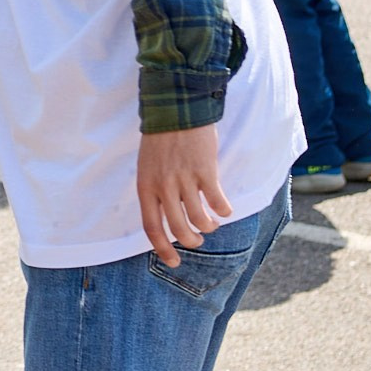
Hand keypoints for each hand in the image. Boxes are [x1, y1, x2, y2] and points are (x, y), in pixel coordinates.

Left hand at [137, 124, 232, 266]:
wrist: (176, 109)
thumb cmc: (160, 138)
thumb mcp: (148, 166)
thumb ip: (156, 190)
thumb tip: (168, 217)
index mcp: (146, 186)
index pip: (152, 227)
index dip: (162, 248)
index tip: (174, 262)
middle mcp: (164, 186)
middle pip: (179, 228)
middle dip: (191, 241)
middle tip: (197, 239)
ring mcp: (185, 179)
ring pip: (199, 219)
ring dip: (208, 226)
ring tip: (211, 222)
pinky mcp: (206, 171)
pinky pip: (217, 202)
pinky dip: (224, 210)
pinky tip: (225, 208)